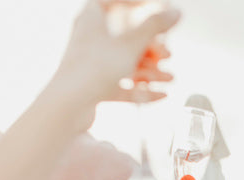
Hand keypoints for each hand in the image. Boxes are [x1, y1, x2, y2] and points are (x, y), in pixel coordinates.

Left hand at [47, 0, 178, 129]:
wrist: (68, 105)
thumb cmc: (93, 68)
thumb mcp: (131, 44)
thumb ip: (155, 26)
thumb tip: (175, 12)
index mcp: (92, 18)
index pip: (116, 1)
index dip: (138, 3)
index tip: (158, 8)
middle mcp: (89, 38)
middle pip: (125, 37)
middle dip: (151, 48)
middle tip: (167, 55)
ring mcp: (92, 63)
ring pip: (125, 63)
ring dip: (150, 71)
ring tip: (169, 78)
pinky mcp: (94, 86)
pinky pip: (121, 85)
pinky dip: (141, 89)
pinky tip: (161, 95)